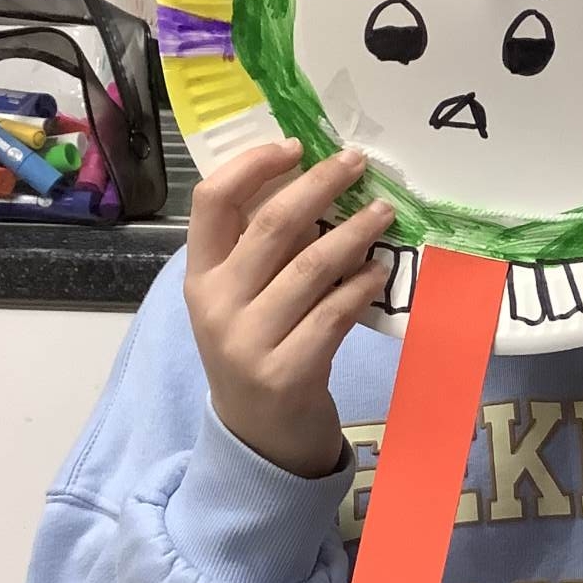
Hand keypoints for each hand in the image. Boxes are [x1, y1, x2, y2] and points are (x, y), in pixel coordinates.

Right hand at [184, 139, 392, 478]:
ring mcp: (249, 341)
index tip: (295, 145)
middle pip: (271, 225)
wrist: (258, 436)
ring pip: (311, 266)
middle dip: (320, 185)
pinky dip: (361, 285)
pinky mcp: (287, 372)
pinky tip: (379, 270)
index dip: (253, 165)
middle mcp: (217, 304)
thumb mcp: (239, 299)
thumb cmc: (256, 350)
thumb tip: (312, 179)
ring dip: (354, 232)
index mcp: (199, 276)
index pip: (211, 201)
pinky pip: (334, 313)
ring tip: (383, 212)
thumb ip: (258, 249)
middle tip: (358, 163)